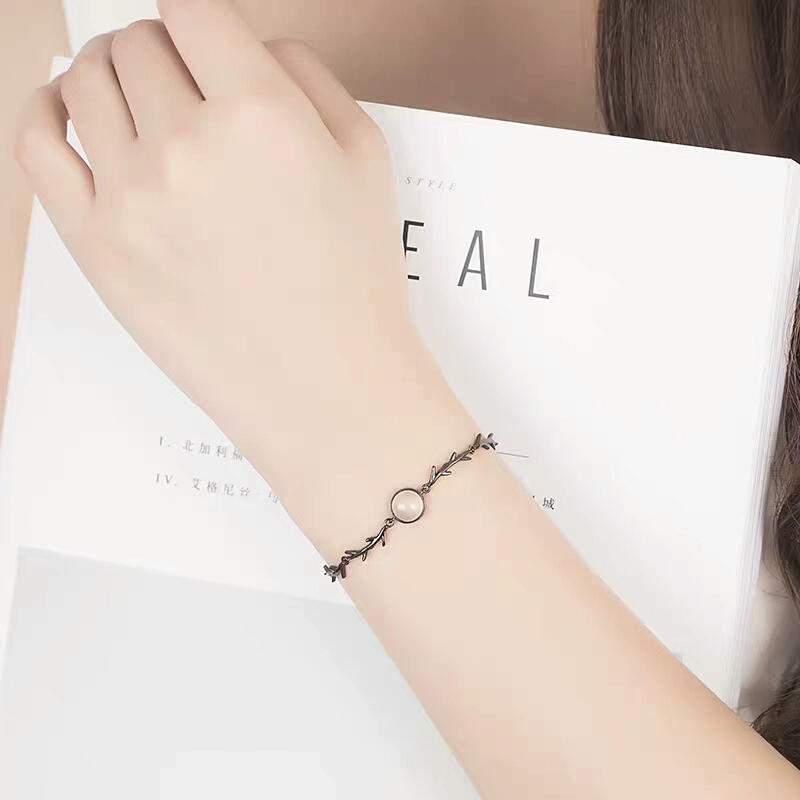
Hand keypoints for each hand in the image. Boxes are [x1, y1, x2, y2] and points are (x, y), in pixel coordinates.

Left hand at [14, 0, 461, 536]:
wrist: (326, 386)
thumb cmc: (357, 280)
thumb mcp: (367, 159)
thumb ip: (310, 76)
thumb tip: (255, 44)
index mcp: (260, 112)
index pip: (191, 8)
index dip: (196, 18)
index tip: (202, 38)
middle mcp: (187, 144)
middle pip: (137, 44)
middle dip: (160, 49)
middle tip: (179, 78)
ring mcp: (132, 198)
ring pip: (85, 83)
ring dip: (110, 74)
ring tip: (135, 97)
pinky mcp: (97, 248)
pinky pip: (37, 147)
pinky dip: (44, 111)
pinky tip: (64, 110)